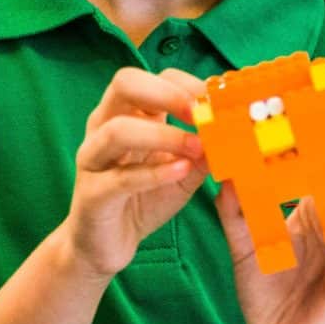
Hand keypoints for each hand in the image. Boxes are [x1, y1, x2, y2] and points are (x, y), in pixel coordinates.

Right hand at [61, 66, 208, 279]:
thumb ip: (202, 150)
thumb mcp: (182, 172)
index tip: (213, 101)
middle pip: (124, 85)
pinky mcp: (91, 194)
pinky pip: (120, 178)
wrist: (106, 245)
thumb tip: (233, 132)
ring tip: (197, 147)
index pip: (149, 78)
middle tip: (200, 113)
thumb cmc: (142, 199)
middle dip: (167, 94)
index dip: (183, 84)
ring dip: (163, 135)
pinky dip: (154, 173)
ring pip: (117, 130)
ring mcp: (92, 158)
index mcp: (125, 115)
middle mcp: (103, 127)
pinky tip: (180, 172)